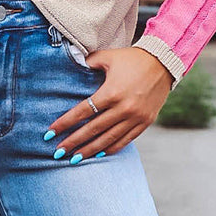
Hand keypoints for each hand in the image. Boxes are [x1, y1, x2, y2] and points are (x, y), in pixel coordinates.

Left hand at [46, 46, 173, 157]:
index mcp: (111, 92)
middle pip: (93, 130)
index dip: (65, 123)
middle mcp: (123, 108)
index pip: (82, 112)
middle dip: (73, 142)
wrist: (165, 61)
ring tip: (75, 159)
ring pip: (108, 139)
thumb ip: (89, 63)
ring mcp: (135, 117)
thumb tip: (74, 66)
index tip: (50, 133)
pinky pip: (126, 140)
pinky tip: (98, 154)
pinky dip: (111, 148)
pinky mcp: (145, 122)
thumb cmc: (133, 58)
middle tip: (58, 152)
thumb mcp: (108, 57)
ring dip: (90, 150)